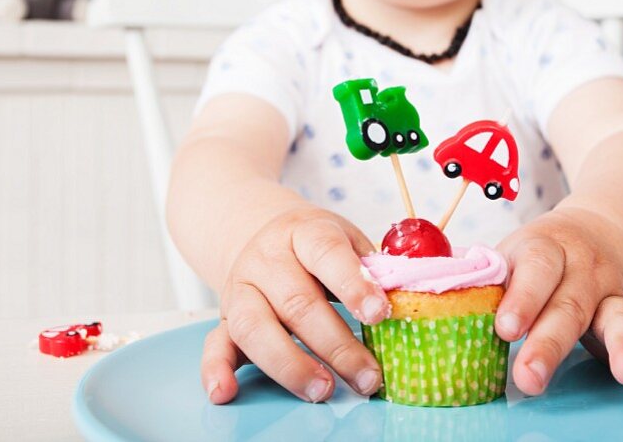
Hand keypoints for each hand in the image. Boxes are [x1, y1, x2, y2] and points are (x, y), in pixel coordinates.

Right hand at [201, 206, 389, 403]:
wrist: (260, 231)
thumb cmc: (316, 245)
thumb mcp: (346, 238)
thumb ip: (372, 266)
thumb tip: (409, 298)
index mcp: (304, 233)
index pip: (327, 254)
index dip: (353, 284)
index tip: (380, 313)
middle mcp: (267, 260)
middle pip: (297, 302)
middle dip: (335, 344)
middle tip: (365, 375)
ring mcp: (241, 290)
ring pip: (256, 327)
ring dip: (290, 364)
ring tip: (322, 390)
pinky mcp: (224, 319)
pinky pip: (213, 345)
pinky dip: (215, 370)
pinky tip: (225, 392)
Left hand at [494, 205, 622, 399]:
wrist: (608, 226)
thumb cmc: (543, 252)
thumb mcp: (514, 250)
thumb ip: (480, 275)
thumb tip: (414, 288)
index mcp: (545, 248)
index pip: (534, 267)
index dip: (521, 296)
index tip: (505, 327)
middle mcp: (585, 268)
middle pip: (569, 304)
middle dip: (550, 342)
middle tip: (530, 376)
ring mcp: (615, 292)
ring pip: (621, 318)